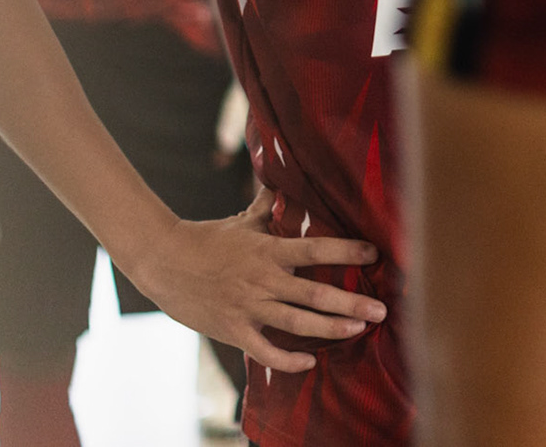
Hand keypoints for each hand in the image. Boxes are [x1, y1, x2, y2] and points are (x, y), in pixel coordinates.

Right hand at [126, 188, 387, 372]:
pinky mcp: (234, 330)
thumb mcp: (240, 220)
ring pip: (298, 323)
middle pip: (314, 294)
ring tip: (359, 331)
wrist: (163, 261)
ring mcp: (248, 307)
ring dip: (331, 329)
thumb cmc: (206, 239)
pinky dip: (289, 360)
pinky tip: (310, 362)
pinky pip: (266, 351)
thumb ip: (268, 206)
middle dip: (351, 303)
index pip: (314, 250)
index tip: (374, 253)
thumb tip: (284, 182)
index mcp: (267, 250)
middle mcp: (262, 279)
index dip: (346, 251)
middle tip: (381, 310)